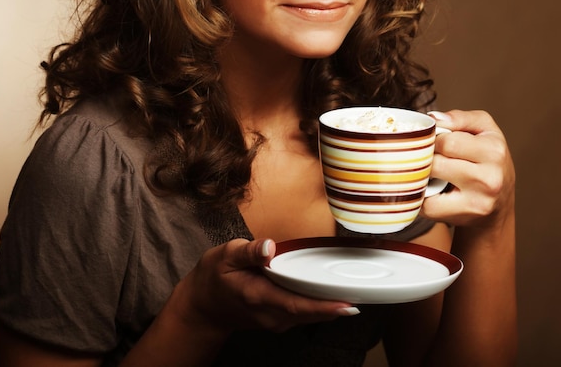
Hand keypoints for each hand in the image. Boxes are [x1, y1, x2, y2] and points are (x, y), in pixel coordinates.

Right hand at [170, 238, 357, 335]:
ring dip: (331, 308)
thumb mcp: (224, 256)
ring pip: (309, 316)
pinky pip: (303, 315)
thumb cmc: (213, 277)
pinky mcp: (277, 319)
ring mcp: (274, 320)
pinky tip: (333, 298)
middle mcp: (270, 314)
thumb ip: (248, 251)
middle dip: (337, 307)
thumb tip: (268, 246)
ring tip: (357, 295)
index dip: (324, 306)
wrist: (202, 306)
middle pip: (310, 313)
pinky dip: (320, 308)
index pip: (297, 303)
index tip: (348, 304)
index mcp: (258, 296)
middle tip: (366, 295)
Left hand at [422, 109, 514, 229]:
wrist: (499, 203)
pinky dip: (420, 196)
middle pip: (436, 162)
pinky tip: (429, 189)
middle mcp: (490, 178)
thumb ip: (460, 118)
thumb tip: (434, 118)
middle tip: (431, 158)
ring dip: (422, 175)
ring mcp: (478, 201)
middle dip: (427, 158)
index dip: (434, 140)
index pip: (447, 141)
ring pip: (428, 182)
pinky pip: (425, 204)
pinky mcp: (463, 217)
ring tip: (431, 172)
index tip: (435, 142)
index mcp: (494, 151)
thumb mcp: (483, 129)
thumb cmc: (487, 159)